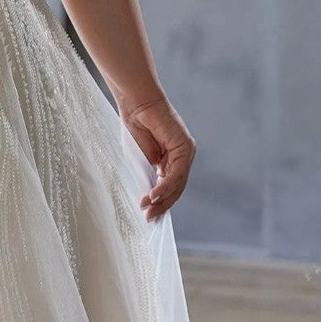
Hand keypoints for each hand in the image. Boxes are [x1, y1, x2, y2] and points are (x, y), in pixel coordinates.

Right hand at [118, 94, 196, 221]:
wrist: (136, 102)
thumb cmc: (135, 125)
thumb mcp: (140, 158)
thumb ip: (148, 174)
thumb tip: (151, 196)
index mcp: (171, 159)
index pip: (170, 186)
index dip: (160, 202)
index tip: (148, 215)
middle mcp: (182, 156)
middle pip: (176, 188)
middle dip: (162, 205)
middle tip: (149, 218)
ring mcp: (185, 152)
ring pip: (177, 184)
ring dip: (162, 199)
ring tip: (148, 210)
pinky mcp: (184, 147)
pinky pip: (176, 173)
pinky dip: (164, 186)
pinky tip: (153, 195)